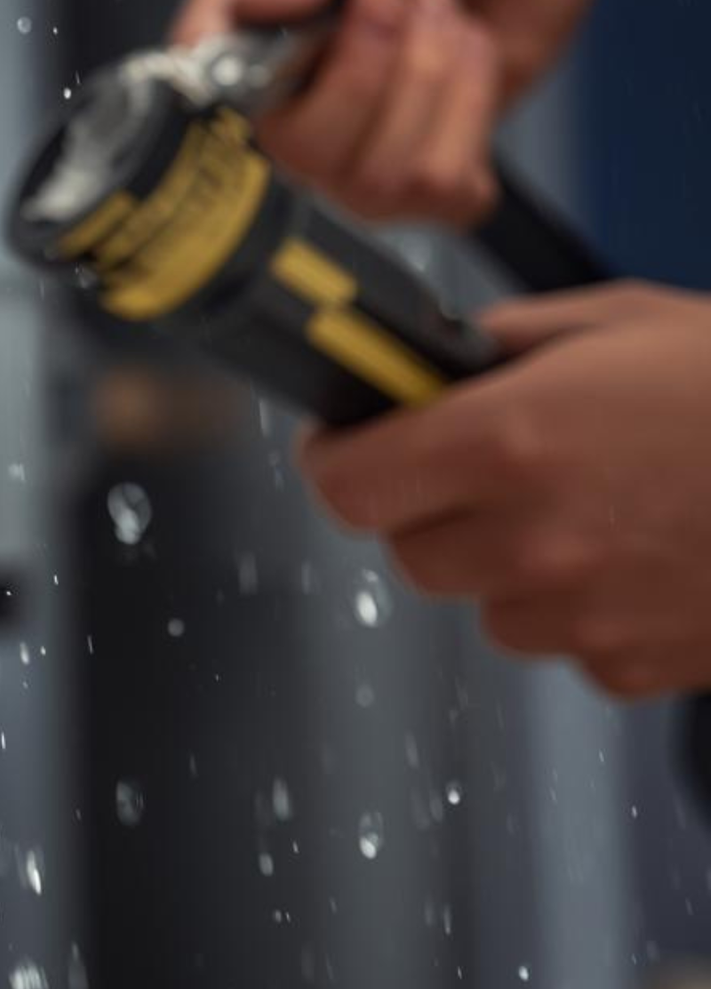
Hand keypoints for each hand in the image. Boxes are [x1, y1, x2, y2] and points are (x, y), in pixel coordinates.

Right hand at [172, 0, 616, 229]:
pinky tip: (470, 53)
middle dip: (368, 72)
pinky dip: (474, 111)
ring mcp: (362, 141)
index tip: (309, 23)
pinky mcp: (437, 159)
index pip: (206, 95)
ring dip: (431, 81)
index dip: (246, 83)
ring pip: (379, 181)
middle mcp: (293, 99)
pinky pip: (445, 191)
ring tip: (441, 8)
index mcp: (247, 27)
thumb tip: (253, 3)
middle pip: (298, 157)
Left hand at [300, 285, 710, 700]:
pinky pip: (570, 647)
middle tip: (484, 470)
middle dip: (431, 511)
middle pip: (410, 555)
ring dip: (511, 566)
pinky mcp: (637, 665)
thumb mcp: (625, 322)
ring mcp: (583, 613)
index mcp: (507, 442)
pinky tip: (648, 556)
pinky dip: (587, 611)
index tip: (348, 446)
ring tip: (593, 509)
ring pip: (487, 607)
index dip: (339, 464)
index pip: (348, 487)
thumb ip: (514, 343)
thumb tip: (442, 356)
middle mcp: (530, 539)